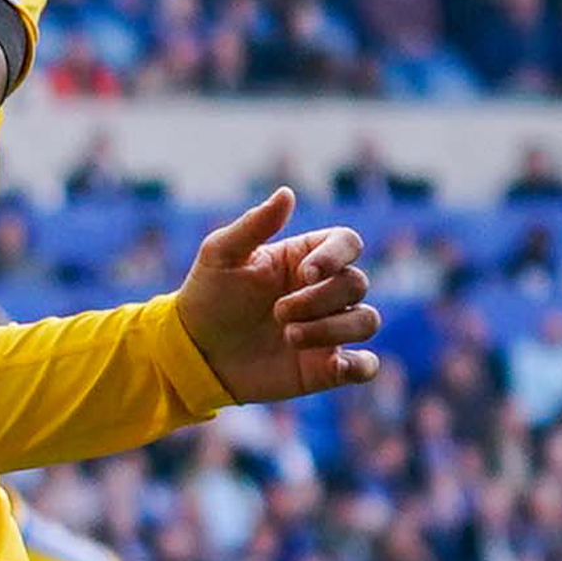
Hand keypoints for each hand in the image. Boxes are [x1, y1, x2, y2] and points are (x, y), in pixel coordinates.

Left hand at [173, 187, 380, 403]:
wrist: (195, 351)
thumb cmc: (208, 296)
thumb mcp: (221, 254)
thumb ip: (255, 224)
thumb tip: (287, 192)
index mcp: (303, 258)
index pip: (347, 243)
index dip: (336, 256)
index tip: (305, 273)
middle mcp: (322, 291)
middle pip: (356, 283)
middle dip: (319, 299)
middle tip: (277, 312)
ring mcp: (329, 328)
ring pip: (366, 321)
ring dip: (331, 329)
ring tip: (288, 337)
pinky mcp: (327, 368)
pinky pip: (366, 365)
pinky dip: (359, 365)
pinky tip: (331, 366)